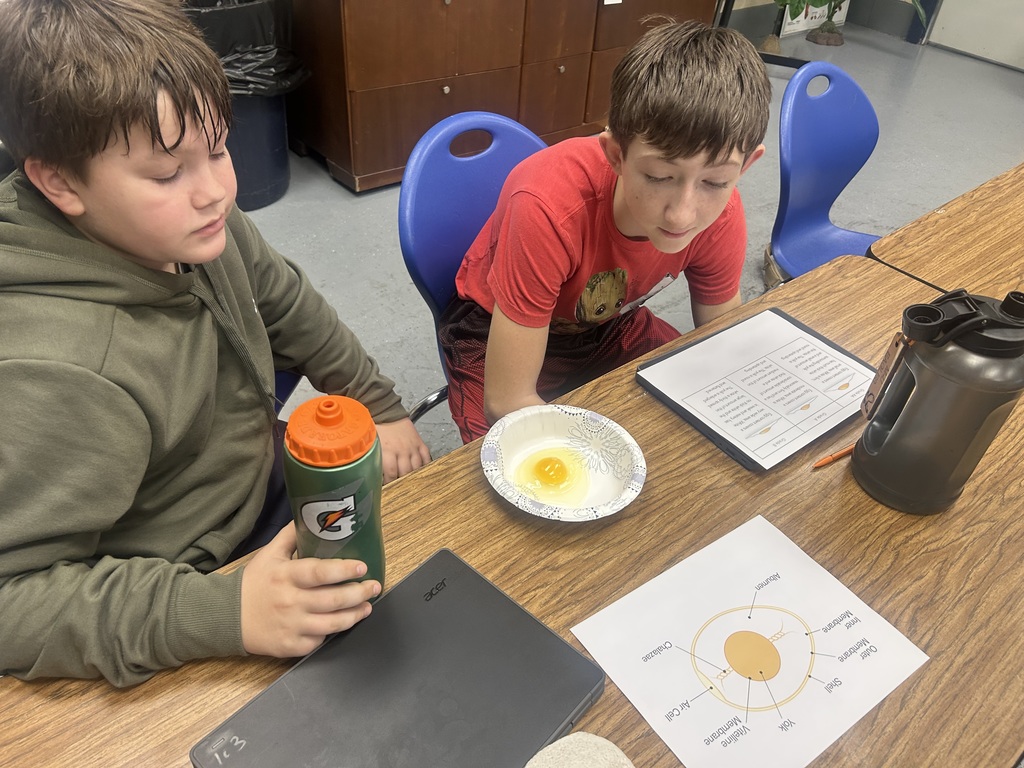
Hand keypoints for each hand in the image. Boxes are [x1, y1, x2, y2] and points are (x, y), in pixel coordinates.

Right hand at [240, 523, 379, 657]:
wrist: (226, 617)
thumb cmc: (253, 583)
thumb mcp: (269, 554)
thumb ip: (291, 535)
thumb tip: (310, 514)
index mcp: (286, 576)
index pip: (320, 572)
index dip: (344, 570)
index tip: (362, 567)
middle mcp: (290, 601)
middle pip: (333, 600)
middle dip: (359, 593)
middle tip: (374, 586)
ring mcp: (291, 626)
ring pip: (332, 624)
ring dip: (354, 615)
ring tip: (366, 606)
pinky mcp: (290, 646)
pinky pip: (318, 641)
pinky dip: (331, 633)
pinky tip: (340, 623)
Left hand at [375, 417, 430, 482]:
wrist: (386, 411)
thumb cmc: (377, 427)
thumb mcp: (371, 445)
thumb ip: (373, 459)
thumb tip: (371, 475)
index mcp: (387, 450)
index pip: (390, 473)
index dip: (389, 483)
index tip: (387, 488)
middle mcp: (401, 450)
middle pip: (405, 473)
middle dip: (402, 482)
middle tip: (399, 487)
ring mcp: (412, 447)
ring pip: (416, 468)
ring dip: (413, 476)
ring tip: (410, 483)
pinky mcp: (419, 443)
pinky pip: (426, 458)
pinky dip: (425, 466)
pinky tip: (422, 472)